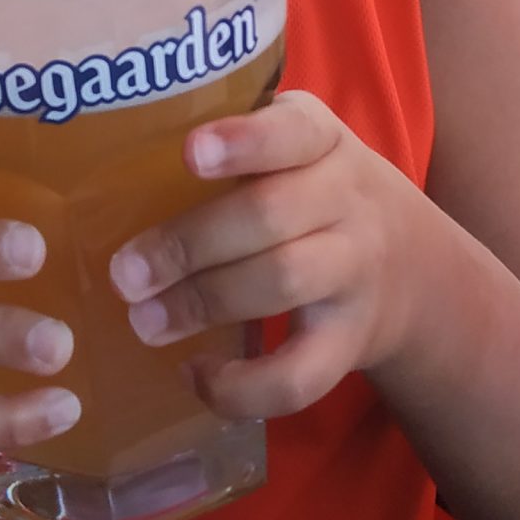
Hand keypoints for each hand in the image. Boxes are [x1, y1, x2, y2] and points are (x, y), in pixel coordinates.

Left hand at [107, 92, 430, 423]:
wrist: (412, 269)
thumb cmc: (315, 197)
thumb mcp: (295, 153)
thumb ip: (230, 151)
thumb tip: (107, 182)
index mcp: (321, 142)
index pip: (293, 131)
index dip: (243, 142)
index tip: (189, 152)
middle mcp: (348, 200)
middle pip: (271, 214)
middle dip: (190, 244)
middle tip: (124, 273)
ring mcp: (354, 272)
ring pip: (284, 281)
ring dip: (203, 303)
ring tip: (145, 321)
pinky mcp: (350, 342)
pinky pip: (300, 375)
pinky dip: (242, 388)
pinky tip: (195, 376)